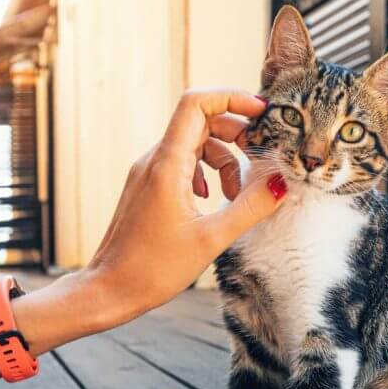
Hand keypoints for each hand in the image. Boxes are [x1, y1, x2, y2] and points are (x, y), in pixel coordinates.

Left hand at [69, 88, 286, 328]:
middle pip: (200, 121)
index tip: (262, 113)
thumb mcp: (211, 239)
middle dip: (235, 134)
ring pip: (194, 144)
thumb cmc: (152, 269)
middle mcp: (154, 160)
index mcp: (167, 164)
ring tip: (236, 196)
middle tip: (259, 159)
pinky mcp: (147, 187)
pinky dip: (206, 173)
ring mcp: (148, 172)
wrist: (108, 289)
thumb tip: (280, 184)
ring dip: (223, 160)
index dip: (232, 98)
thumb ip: (249, 208)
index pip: (197, 104)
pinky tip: (213, 201)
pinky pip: (182, 163)